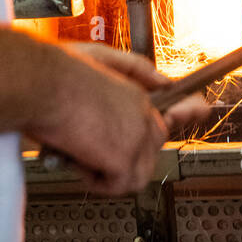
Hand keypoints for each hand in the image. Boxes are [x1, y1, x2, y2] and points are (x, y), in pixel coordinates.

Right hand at [28, 42, 207, 195]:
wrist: (40, 82)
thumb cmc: (57, 71)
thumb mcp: (101, 56)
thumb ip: (135, 69)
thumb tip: (163, 80)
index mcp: (137, 94)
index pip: (168, 115)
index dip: (183, 116)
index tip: (201, 110)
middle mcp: (143, 114)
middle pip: (150, 151)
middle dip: (122, 157)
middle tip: (93, 149)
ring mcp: (136, 136)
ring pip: (138, 174)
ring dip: (110, 173)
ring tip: (83, 154)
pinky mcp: (123, 156)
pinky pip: (118, 185)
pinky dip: (96, 181)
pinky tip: (79, 160)